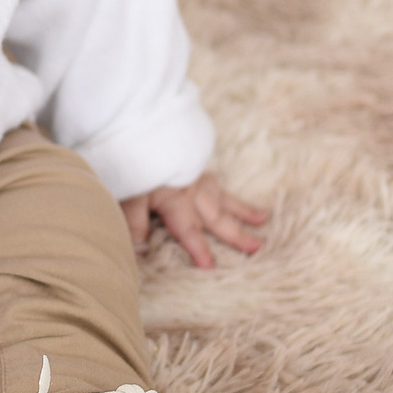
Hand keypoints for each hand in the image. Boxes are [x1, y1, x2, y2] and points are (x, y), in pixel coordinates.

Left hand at [121, 173, 269, 269]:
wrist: (142, 125)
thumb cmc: (135, 161)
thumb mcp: (129, 195)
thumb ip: (135, 224)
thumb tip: (139, 252)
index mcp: (177, 201)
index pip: (190, 232)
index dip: (200, 251)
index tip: (211, 268)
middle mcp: (193, 191)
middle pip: (218, 218)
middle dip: (238, 235)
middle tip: (259, 247)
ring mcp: (196, 176)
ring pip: (224, 197)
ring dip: (243, 211)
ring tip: (263, 219)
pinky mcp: (193, 162)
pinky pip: (216, 180)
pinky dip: (225, 189)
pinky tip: (226, 192)